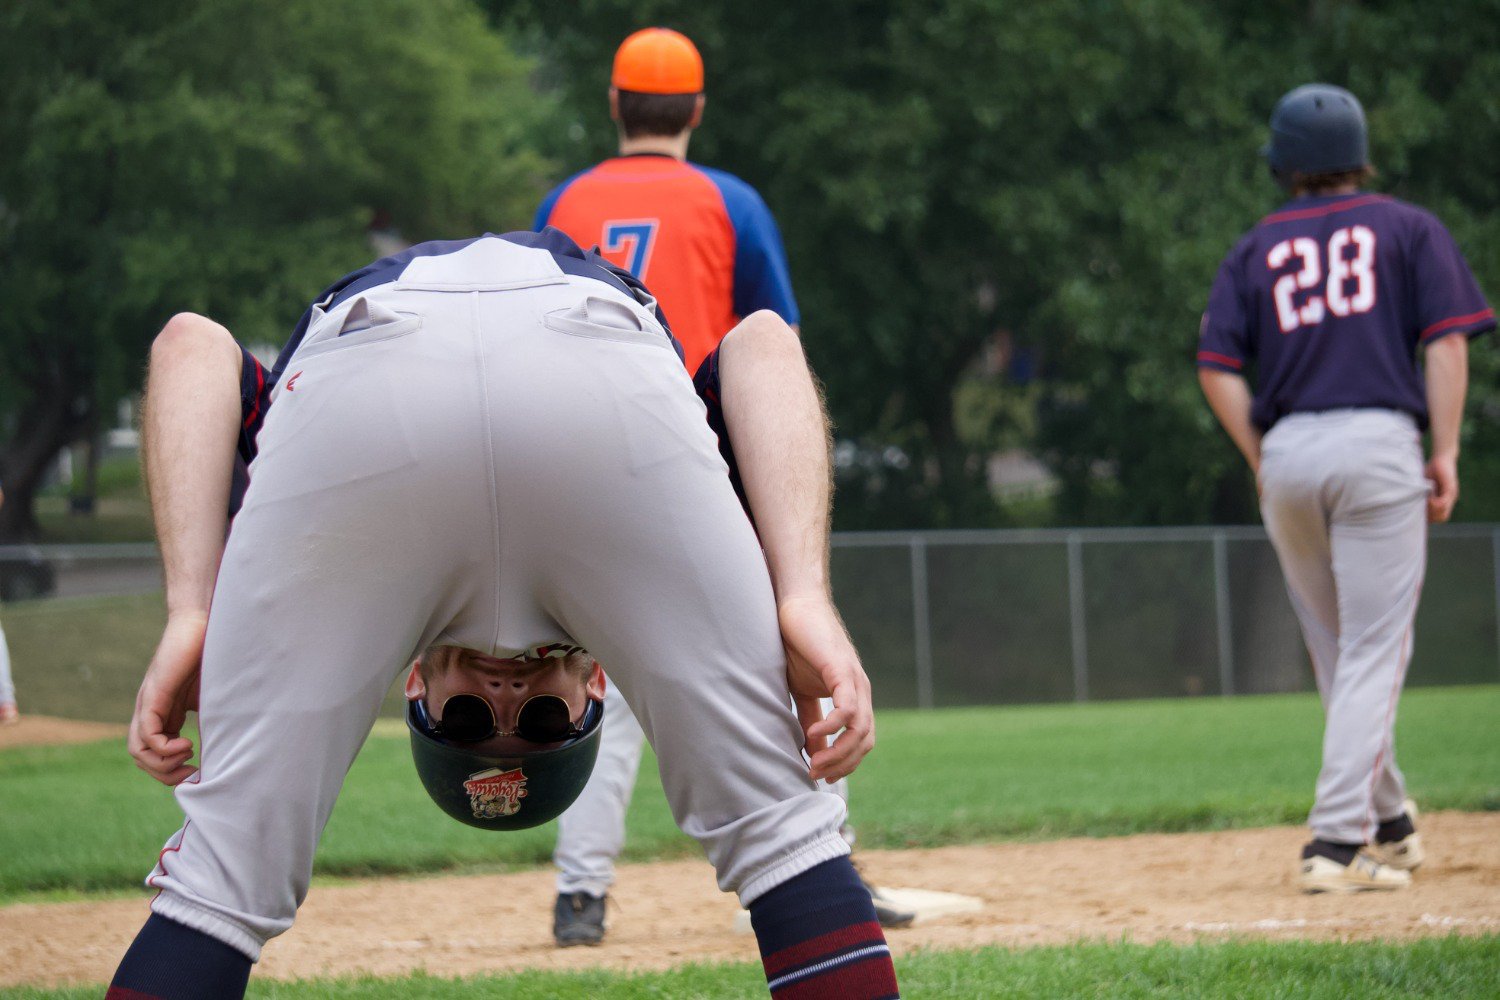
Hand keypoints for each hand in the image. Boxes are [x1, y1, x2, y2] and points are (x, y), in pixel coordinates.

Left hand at [129, 612, 206, 785]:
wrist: (208, 623)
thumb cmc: (217, 656)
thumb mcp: (216, 698)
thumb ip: (216, 721)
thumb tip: (228, 751)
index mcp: (166, 713)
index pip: (153, 754)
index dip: (171, 771)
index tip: (198, 772)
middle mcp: (152, 711)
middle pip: (141, 757)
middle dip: (165, 774)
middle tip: (192, 772)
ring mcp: (150, 703)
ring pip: (138, 750)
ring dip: (162, 765)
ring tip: (189, 756)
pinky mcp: (154, 694)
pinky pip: (147, 733)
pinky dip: (164, 748)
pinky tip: (187, 744)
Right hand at [778, 594, 874, 782]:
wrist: (796, 607)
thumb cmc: (798, 646)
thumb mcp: (804, 693)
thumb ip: (812, 721)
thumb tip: (813, 753)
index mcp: (855, 697)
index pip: (862, 742)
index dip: (845, 764)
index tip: (820, 776)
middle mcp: (861, 691)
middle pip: (865, 741)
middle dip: (842, 765)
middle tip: (815, 775)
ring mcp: (854, 680)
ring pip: (860, 730)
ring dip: (838, 753)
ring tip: (813, 763)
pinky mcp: (842, 669)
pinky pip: (847, 707)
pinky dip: (833, 727)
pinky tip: (813, 734)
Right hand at [1425, 453, 1458, 523]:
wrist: (1442, 456)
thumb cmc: (1431, 470)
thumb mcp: (1424, 485)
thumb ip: (1421, 494)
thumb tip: (1407, 504)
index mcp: (1444, 500)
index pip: (1439, 518)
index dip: (1429, 518)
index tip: (1419, 512)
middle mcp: (1450, 500)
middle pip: (1442, 518)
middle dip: (1430, 516)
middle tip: (1422, 508)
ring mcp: (1451, 495)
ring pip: (1443, 514)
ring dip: (1432, 510)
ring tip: (1425, 501)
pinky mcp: (1450, 488)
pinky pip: (1443, 503)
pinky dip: (1435, 503)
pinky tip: (1428, 497)